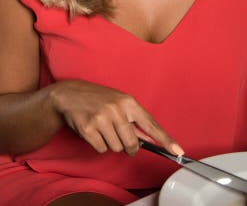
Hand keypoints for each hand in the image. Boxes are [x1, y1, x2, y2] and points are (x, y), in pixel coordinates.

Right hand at [49, 79, 182, 156]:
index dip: (165, 140)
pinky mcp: (88, 128)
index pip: (151, 124)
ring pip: (116, 148)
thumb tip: (151, 140)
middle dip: (129, 147)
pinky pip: (101, 149)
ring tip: (102, 129)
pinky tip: (93, 132)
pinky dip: (98, 145)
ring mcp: (101, 119)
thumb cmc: (97, 98)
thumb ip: (135, 120)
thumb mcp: (118, 102)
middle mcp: (115, 110)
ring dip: (111, 144)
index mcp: (127, 102)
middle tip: (120, 139)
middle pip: (132, 143)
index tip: (177, 151)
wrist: (68, 95)